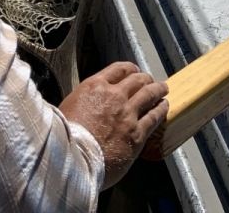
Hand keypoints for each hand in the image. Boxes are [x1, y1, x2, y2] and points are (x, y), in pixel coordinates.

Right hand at [59, 61, 168, 188]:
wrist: (71, 159)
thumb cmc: (64, 138)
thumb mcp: (67, 107)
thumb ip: (82, 100)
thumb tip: (83, 103)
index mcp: (94, 86)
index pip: (118, 69)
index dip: (129, 69)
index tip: (133, 71)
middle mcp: (114, 95)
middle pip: (137, 79)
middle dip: (145, 78)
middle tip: (150, 80)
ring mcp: (127, 114)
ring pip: (149, 94)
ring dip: (158, 89)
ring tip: (163, 89)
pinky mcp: (137, 134)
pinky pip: (154, 117)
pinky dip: (161, 110)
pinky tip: (164, 107)